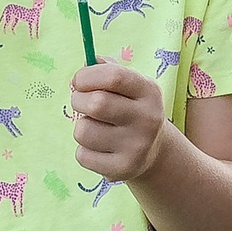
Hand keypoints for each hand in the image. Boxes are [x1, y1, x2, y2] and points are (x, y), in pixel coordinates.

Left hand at [70, 63, 170, 182]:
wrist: (153, 151)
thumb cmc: (131, 109)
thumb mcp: (129, 86)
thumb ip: (108, 70)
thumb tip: (86, 62)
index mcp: (149, 91)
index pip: (114, 76)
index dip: (87, 76)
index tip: (78, 81)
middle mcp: (148, 118)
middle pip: (96, 104)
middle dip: (78, 100)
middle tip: (81, 103)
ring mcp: (137, 146)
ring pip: (84, 131)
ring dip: (80, 127)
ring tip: (95, 128)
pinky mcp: (122, 168)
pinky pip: (82, 155)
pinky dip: (84, 150)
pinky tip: (100, 148)